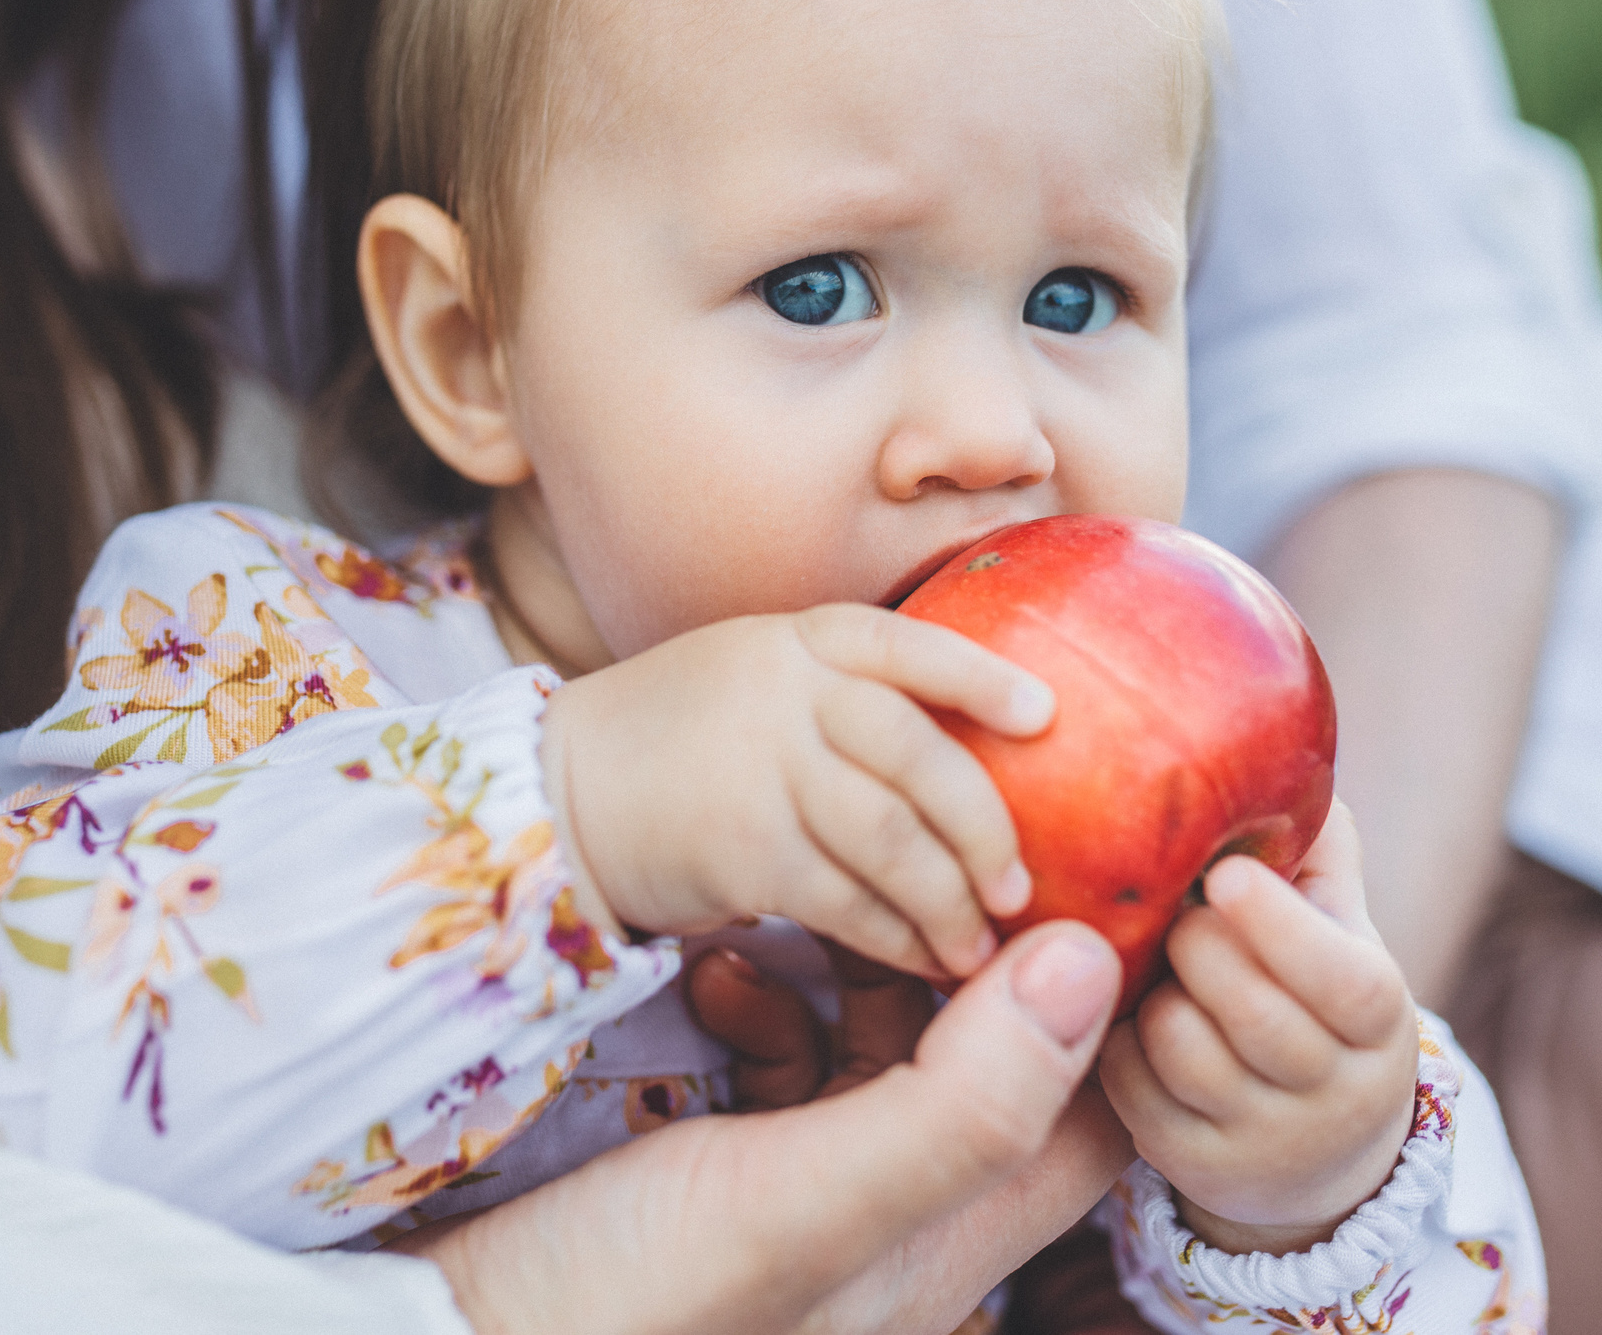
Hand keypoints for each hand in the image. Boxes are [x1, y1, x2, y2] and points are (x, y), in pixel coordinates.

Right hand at [403, 922, 1130, 1334]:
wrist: (455, 1331)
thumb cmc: (627, 1295)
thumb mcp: (807, 1197)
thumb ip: (962, 1100)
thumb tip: (1085, 963)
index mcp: (949, 1244)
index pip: (1088, 1116)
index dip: (1099, 1008)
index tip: (1066, 892)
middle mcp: (900, 1223)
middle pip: (992, 1064)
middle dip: (962, 958)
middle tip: (918, 868)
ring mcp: (814, 1194)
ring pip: (887, 1048)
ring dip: (853, 968)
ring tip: (782, 930)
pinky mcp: (737, 1165)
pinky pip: (793, 1064)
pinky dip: (769, 1005)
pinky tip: (715, 976)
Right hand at [541, 605, 1049, 977]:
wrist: (554, 793)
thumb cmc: (677, 744)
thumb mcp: (757, 678)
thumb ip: (844, 697)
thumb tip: (967, 755)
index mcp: (798, 640)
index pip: (908, 645)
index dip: (983, 678)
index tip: (1047, 716)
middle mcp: (786, 692)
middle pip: (922, 756)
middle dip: (986, 828)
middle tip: (1020, 885)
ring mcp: (764, 767)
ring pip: (895, 838)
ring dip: (950, 901)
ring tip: (977, 947)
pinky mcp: (743, 848)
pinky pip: (849, 899)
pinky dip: (897, 938)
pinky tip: (921, 961)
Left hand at [1097, 801, 1416, 1254]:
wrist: (1318, 1146)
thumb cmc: (1315, 995)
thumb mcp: (1340, 931)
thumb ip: (1322, 853)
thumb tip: (1292, 747)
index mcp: (1378, 1016)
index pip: (1337, 976)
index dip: (1276, 924)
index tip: (1225, 876)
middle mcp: (1333, 1091)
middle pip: (1247, 1009)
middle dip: (1196, 944)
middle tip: (1174, 905)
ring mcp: (1263, 1138)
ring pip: (1180, 1046)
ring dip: (1150, 989)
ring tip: (1153, 954)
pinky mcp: (1193, 1163)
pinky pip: (1128, 1086)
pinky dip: (1114, 1035)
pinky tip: (1121, 1004)